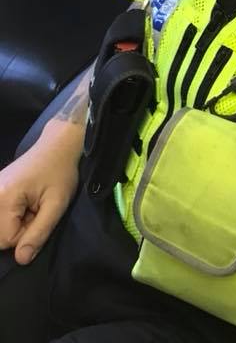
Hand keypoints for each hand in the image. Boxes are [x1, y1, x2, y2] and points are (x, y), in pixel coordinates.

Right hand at [0, 123, 80, 264]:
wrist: (57, 145)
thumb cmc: (60, 172)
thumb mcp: (57, 204)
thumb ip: (39, 233)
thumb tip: (21, 260)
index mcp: (3, 198)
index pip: (6, 240)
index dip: (28, 234)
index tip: (40, 214)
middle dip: (19, 229)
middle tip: (36, 209)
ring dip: (15, 223)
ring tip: (30, 205)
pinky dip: (10, 216)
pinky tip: (23, 203)